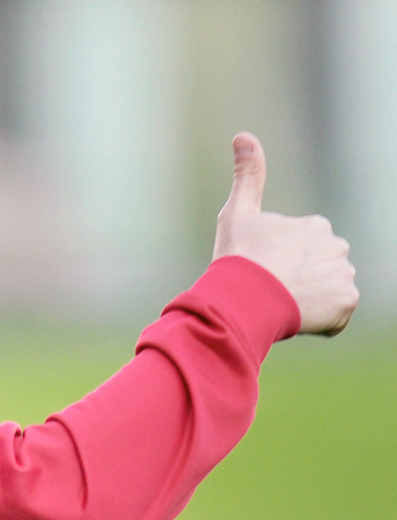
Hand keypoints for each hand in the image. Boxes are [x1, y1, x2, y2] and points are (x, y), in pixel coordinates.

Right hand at [213, 132, 357, 335]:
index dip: (278, 261)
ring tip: (281, 303)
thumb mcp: (237, 213)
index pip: (301, 248)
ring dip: (309, 299)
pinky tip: (295, 316)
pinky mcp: (347, 303)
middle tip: (270, 287)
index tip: (261, 268)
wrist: (246, 297)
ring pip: (327, 291)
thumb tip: (243, 135)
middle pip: (318, 268)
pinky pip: (335, 315)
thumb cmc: (239, 255)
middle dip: (299, 278)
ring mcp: (344, 276)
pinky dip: (319, 319)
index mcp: (315, 225)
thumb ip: (247, 175)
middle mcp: (337, 247)